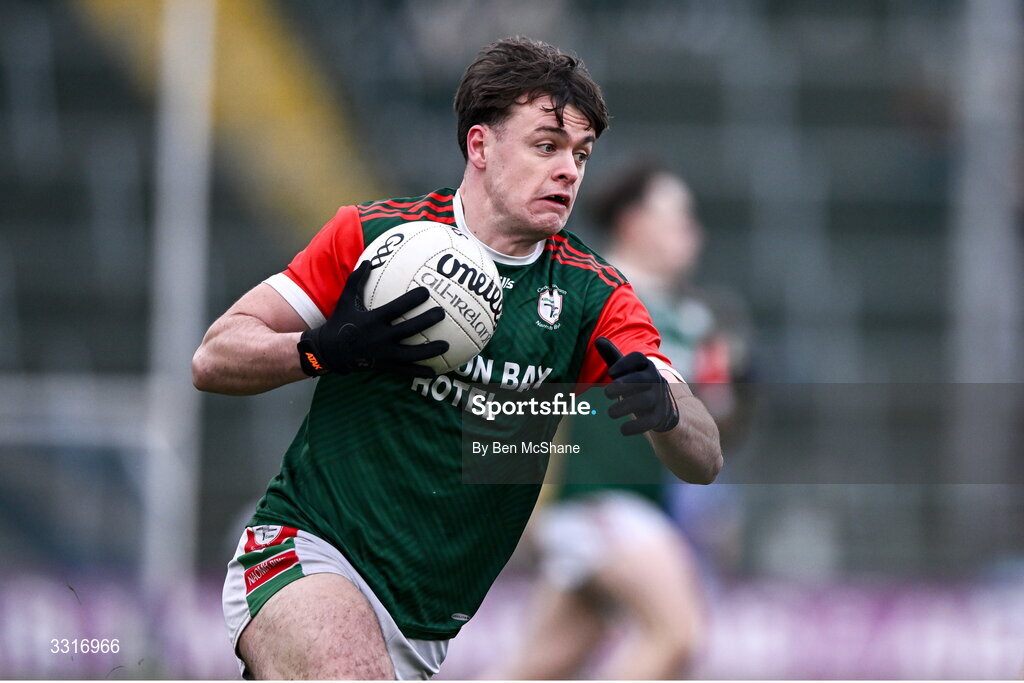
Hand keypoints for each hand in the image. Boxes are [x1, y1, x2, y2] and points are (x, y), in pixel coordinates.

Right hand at [298, 261, 448, 377]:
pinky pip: (404, 370)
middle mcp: (379, 337)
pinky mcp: (383, 366)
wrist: (329, 351)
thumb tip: (368, 260)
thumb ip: (356, 280)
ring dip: (429, 351)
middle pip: (407, 330)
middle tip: (441, 313)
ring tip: (446, 345)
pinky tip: (435, 372)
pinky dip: (419, 372)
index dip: (411, 300)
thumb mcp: (345, 300)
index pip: (396, 309)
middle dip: (426, 321)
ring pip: (410, 354)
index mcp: (372, 320)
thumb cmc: (340, 321)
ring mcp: (382, 354)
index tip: (426, 292)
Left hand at [595, 336, 679, 435]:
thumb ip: (613, 357)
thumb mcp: (627, 371)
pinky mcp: (660, 417)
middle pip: (640, 380)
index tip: (611, 373)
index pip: (638, 358)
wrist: (664, 409)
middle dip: (623, 385)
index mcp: (646, 366)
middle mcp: (655, 380)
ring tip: (610, 413)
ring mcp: (659, 399)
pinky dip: (636, 426)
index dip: (624, 363)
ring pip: (644, 401)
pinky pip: (650, 421)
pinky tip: (623, 429)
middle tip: (606, 393)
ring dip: (626, 407)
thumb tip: (598, 340)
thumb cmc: (638, 385)